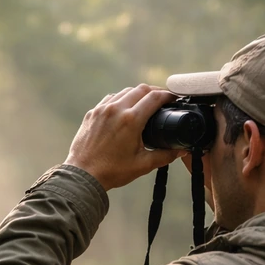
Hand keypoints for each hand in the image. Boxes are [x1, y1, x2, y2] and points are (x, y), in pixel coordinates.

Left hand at [65, 84, 185, 191]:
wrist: (83, 175)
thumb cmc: (112, 172)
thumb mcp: (142, 165)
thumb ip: (164, 156)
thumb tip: (181, 151)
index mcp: (131, 120)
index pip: (155, 97)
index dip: (168, 95)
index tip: (174, 98)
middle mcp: (116, 109)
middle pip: (141, 89)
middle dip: (155, 91)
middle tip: (163, 99)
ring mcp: (102, 109)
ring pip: (125, 91)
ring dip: (138, 94)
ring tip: (145, 102)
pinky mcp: (92, 113)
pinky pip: (110, 99)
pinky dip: (121, 99)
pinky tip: (125, 108)